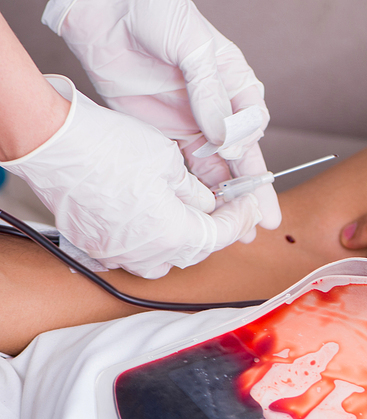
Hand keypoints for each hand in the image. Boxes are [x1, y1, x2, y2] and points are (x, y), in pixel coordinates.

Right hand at [0, 75, 261, 278]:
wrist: (53, 147)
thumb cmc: (107, 149)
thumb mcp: (168, 162)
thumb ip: (194, 191)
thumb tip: (206, 203)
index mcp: (171, 233)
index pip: (219, 235)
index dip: (239, 219)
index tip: (249, 206)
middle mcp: (146, 254)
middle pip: (195, 251)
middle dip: (216, 230)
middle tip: (228, 209)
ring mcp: (119, 255)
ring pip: (167, 259)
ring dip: (186, 240)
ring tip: (194, 216)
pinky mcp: (97, 249)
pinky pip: (136, 256)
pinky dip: (155, 244)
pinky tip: (157, 225)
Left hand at [42, 0, 280, 238]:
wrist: (105, 12)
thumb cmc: (156, 13)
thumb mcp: (192, 46)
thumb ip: (209, 93)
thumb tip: (222, 137)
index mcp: (234, 83)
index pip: (252, 124)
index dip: (246, 146)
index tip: (233, 156)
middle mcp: (217, 109)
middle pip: (240, 156)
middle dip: (252, 190)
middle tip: (264, 221)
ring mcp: (192, 123)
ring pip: (216, 168)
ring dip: (227, 198)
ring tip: (238, 228)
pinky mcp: (165, 134)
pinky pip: (185, 167)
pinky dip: (195, 189)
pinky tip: (204, 210)